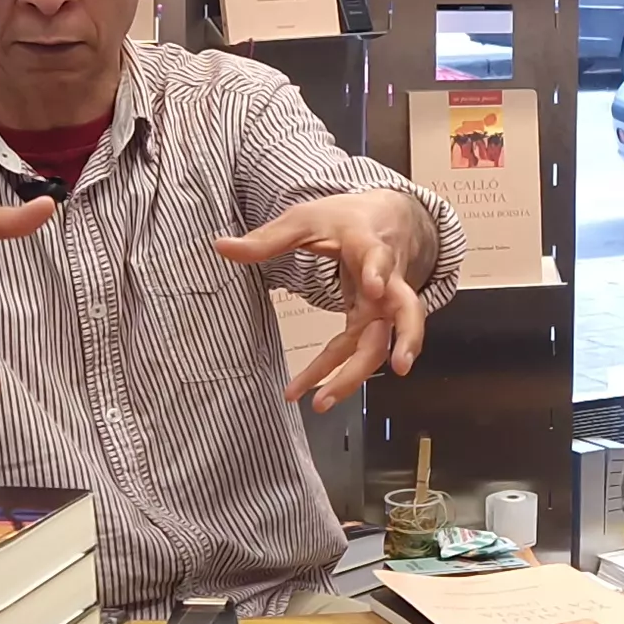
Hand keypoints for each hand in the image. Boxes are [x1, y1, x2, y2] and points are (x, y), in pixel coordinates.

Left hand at [219, 191, 434, 410]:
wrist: (385, 220)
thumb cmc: (344, 220)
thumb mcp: (304, 220)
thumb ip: (267, 239)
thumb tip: (220, 247)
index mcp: (368, 246)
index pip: (379, 257)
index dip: (378, 270)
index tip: (374, 286)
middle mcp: (387, 281)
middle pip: (403, 313)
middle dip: (403, 340)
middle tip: (398, 366)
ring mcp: (383, 306)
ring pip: (379, 344)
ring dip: (354, 375)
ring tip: (324, 403)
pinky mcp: (372, 321)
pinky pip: (357, 351)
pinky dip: (335, 373)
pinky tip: (308, 393)